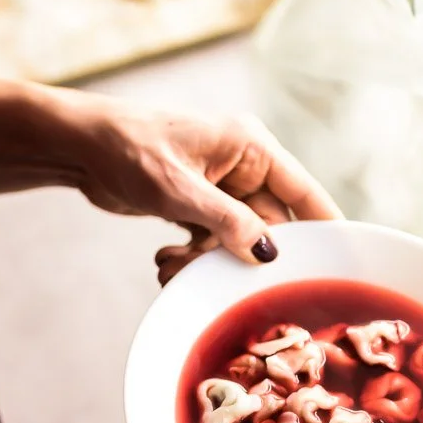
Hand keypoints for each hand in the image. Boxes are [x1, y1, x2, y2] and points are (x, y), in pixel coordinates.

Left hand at [74, 99, 339, 281]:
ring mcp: (221, 188)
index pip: (305, 193)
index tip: (342, 265)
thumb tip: (268, 253)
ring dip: (209, 262)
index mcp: (252, 148)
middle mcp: (243, 166)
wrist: (80, 147)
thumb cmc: (129, 151)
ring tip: (173, 265)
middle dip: (243, 257)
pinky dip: (192, 258)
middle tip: (214, 275)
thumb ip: (226, 222)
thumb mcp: (178, 190)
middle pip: (270, 227)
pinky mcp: (198, 205)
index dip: (325, 229)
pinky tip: (165, 259)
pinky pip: (213, 243)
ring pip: (238, 241)